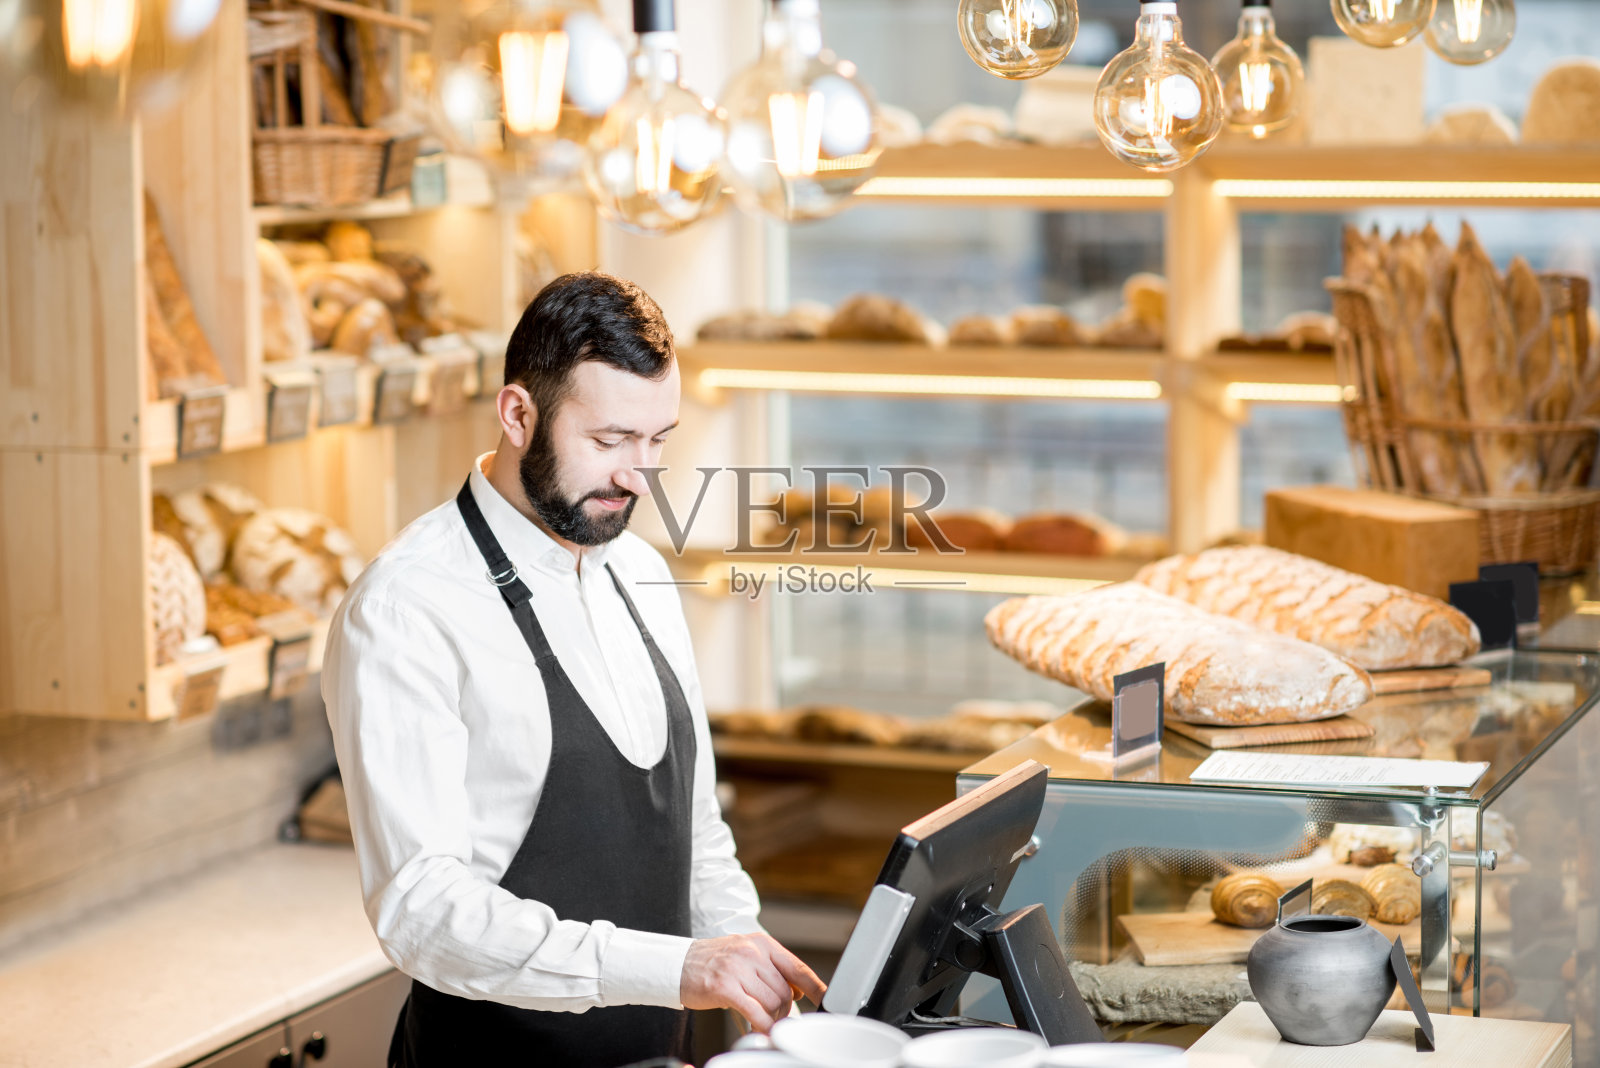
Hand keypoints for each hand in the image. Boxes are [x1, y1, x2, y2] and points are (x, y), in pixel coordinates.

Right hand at [679, 933, 826, 1033]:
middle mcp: (752, 952)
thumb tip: (799, 990)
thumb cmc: (712, 962)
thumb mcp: (745, 955)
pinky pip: (755, 1013)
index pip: (797, 967)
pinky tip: (756, 1028)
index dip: (816, 987)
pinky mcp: (725, 987)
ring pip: (772, 1003)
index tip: (827, 1000)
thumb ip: (772, 969)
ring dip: (770, 1017)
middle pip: (785, 991)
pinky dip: (761, 1025)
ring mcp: (738, 969)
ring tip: (758, 1017)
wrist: (676, 964)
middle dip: (782, 1010)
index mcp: (761, 943)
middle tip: (772, 1015)